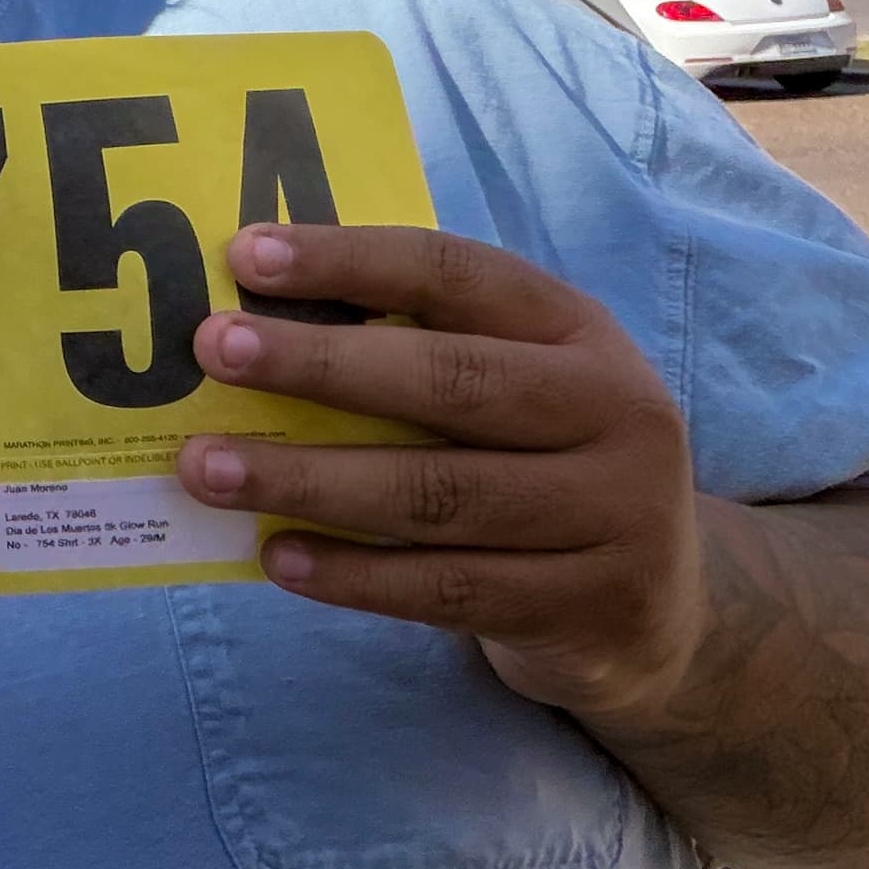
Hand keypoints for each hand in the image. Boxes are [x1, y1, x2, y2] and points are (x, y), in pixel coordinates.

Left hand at [171, 223, 706, 722]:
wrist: (661, 612)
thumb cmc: (538, 465)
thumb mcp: (512, 386)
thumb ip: (412, 349)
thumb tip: (248, 323)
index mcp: (577, 331)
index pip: (457, 274)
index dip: (349, 261)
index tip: (245, 256)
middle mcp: (614, 412)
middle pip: (450, 381)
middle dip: (318, 363)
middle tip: (211, 352)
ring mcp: (613, 514)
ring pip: (437, 495)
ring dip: (308, 479)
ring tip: (207, 470)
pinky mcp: (589, 607)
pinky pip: (447, 589)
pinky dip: (352, 574)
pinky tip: (276, 556)